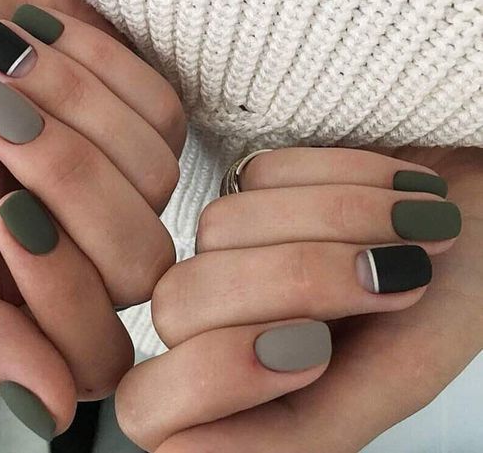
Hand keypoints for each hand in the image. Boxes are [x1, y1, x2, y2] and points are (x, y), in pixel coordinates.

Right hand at [0, 0, 184, 438]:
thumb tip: (49, 414)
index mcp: (43, 296)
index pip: (98, 355)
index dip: (59, 288)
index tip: (4, 209)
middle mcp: (100, 253)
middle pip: (139, 264)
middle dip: (66, 177)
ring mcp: (139, 191)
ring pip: (158, 181)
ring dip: (73, 109)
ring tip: (11, 60)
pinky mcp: (161, 127)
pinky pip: (163, 114)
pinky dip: (100, 69)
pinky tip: (52, 45)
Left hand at [115, 147, 465, 451]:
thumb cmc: (452, 301)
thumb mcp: (390, 382)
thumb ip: (294, 435)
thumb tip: (176, 450)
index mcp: (245, 388)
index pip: (149, 408)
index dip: (218, 376)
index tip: (315, 350)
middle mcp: (224, 319)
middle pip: (180, 303)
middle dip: (293, 282)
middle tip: (388, 275)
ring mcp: (230, 247)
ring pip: (217, 229)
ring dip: (336, 220)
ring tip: (413, 223)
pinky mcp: (249, 185)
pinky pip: (257, 175)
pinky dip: (340, 175)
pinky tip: (390, 189)